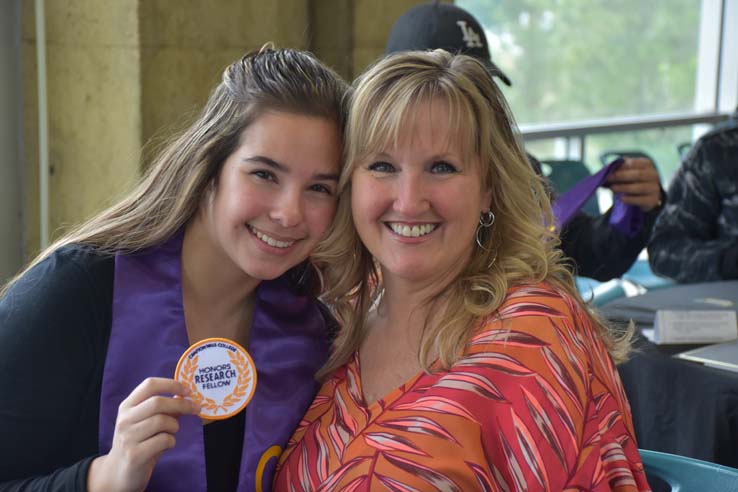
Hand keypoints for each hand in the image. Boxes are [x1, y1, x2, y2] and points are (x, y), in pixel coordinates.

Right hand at [87, 377, 199, 491]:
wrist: (119, 472)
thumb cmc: (139, 442)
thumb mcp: (147, 422)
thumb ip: (164, 409)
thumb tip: (186, 396)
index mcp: (127, 406)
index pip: (149, 385)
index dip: (171, 384)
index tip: (187, 390)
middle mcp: (125, 419)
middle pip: (158, 402)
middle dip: (181, 404)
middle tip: (195, 408)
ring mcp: (127, 437)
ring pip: (162, 421)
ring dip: (174, 426)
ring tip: (171, 432)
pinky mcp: (134, 455)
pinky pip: (163, 440)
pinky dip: (171, 441)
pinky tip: (166, 445)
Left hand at [606, 157, 662, 211]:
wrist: (646, 195)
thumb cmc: (633, 180)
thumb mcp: (628, 171)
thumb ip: (620, 169)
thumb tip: (609, 168)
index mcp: (646, 164)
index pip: (633, 164)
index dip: (620, 167)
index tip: (609, 170)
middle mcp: (653, 175)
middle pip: (637, 175)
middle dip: (620, 176)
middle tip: (608, 179)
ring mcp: (654, 188)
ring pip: (639, 187)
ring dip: (624, 188)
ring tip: (612, 188)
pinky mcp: (652, 200)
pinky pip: (641, 200)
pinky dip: (630, 199)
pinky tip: (621, 198)